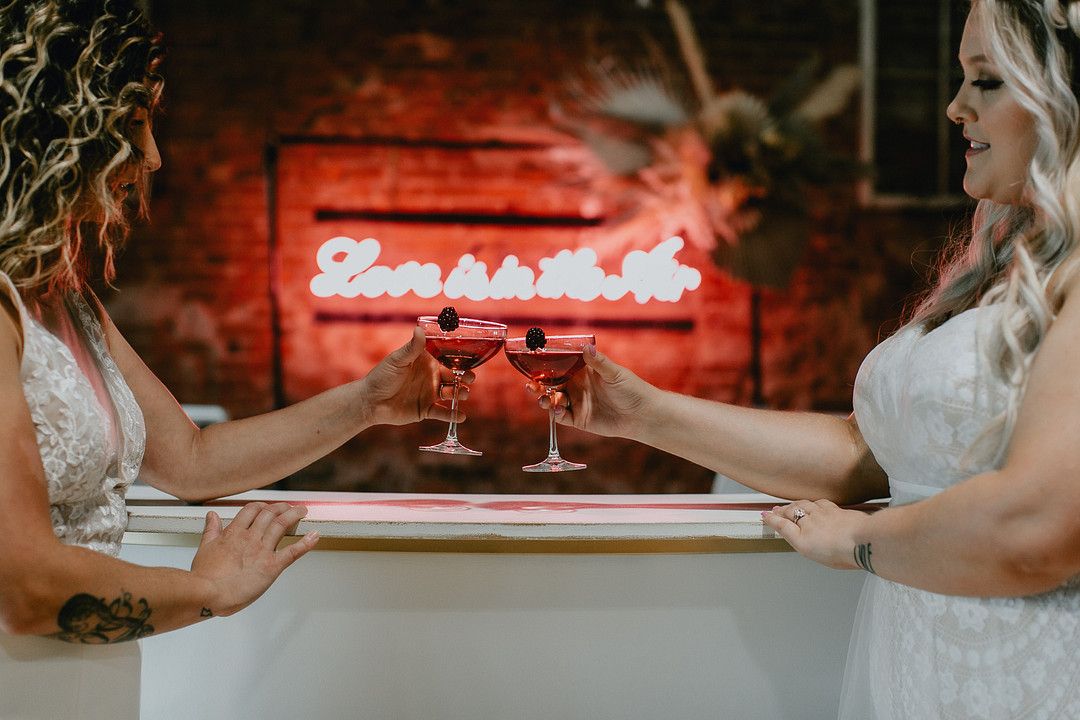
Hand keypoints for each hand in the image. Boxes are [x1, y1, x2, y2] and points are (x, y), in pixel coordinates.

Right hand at [190, 502, 318, 616]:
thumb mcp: (205, 548)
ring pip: (282, 525)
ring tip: (302, 511)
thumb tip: (212, 516)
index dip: (262, 506)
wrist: (208, 594)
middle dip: (281, 508)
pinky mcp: (272, 566)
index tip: (267, 507)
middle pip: (269, 514)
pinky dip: (306, 543)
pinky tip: (314, 536)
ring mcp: (262, 551)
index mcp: (234, 533)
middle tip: (289, 507)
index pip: (251, 510)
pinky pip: (292, 551)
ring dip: (294, 515)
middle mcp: (250, 538)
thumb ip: (211, 530)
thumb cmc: (204, 576)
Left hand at [359, 326, 474, 425]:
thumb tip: (419, 329)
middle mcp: (431, 377)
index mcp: (426, 362)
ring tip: (461, 394)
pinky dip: (452, 415)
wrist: (370, 401)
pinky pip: (442, 412)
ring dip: (459, 393)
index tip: (469, 358)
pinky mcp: (426, 409)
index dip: (459, 359)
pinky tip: (461, 416)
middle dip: (464, 377)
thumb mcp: (398, 360)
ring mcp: (429, 393)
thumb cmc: (381, 376)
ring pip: (450, 393)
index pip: (447, 358)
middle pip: (453, 377)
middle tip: (469, 378)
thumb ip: (412, 348)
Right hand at [527, 345, 652, 438]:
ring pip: (553, 400)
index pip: (559, 366)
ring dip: (545, 399)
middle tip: (530, 385)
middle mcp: (577, 386)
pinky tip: (557, 410)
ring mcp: (577, 402)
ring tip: (544, 399)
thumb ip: (599, 363)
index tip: (533, 363)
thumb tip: (586, 347)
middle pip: (551, 384)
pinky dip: (556, 413)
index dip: (545, 365)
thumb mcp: (615, 374)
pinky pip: (561, 417)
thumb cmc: (631, 389)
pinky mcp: (579, 419)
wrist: (642, 415)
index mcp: (583, 371)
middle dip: (538, 384)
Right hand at [762, 500, 870, 569]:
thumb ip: (806, 545)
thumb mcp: (818, 556)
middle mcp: (809, 524)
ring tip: (790, 506)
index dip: (772, 520)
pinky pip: (819, 503)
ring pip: (803, 505)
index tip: (765, 516)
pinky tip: (812, 504)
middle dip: (781, 511)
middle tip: (775, 511)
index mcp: (802, 539)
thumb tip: (801, 539)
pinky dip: (812, 503)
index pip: (782, 526)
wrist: (863, 540)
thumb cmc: (844, 553)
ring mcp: (822, 514)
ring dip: (795, 505)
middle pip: (791, 512)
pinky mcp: (835, 510)